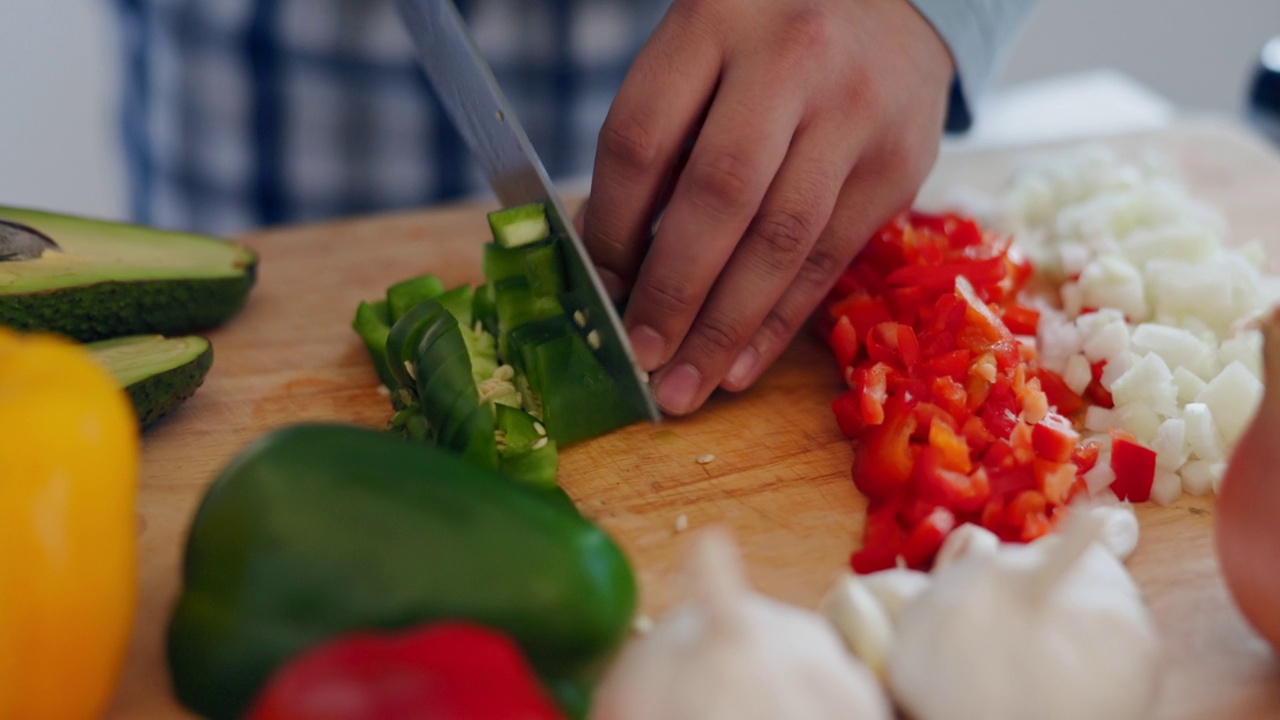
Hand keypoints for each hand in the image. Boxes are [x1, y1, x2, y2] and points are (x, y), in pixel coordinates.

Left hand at [580, 0, 953, 415]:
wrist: (897, 1)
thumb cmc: (768, 39)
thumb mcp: (700, 55)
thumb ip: (656, 141)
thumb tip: (604, 257)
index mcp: (712, 21)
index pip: (642, 141)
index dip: (613, 229)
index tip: (597, 292)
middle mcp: (790, 59)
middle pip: (717, 195)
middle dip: (672, 294)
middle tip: (639, 361)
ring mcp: (854, 112)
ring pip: (781, 239)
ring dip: (725, 328)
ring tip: (685, 387)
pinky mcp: (899, 164)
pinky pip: (829, 258)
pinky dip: (779, 321)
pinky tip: (740, 365)